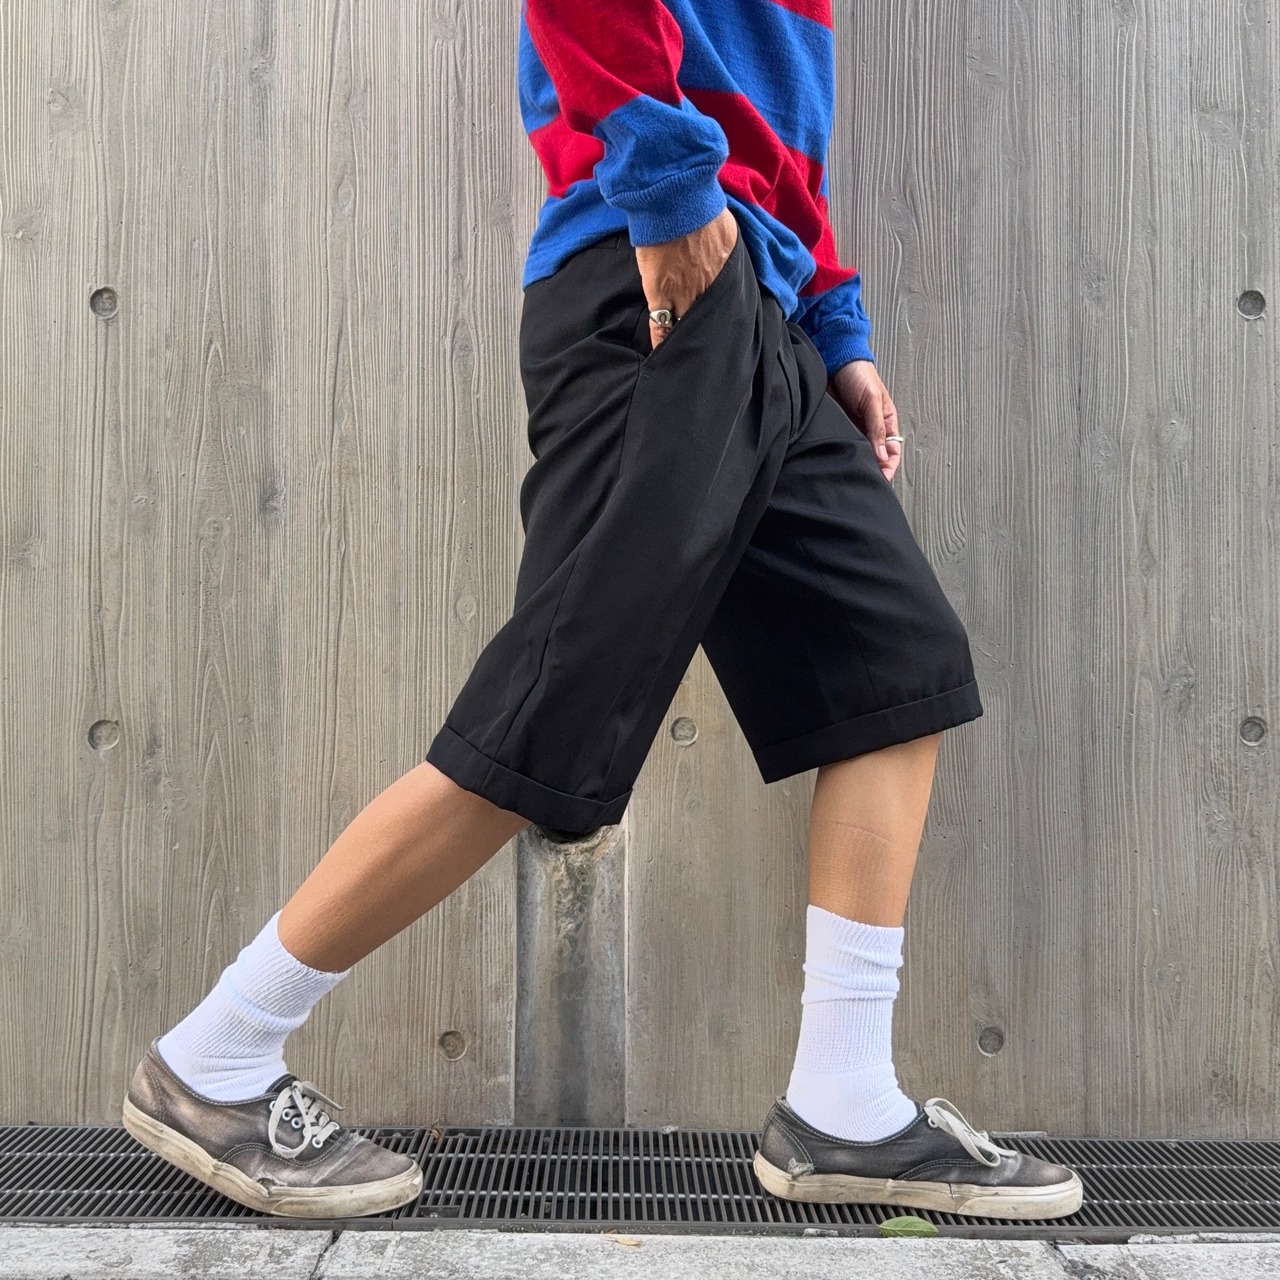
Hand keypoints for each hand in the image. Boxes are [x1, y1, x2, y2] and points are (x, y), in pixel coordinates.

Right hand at [634, 208, 738, 352]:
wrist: (672, 201)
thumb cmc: (698, 207)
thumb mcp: (726, 228)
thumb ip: (728, 246)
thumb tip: (728, 249)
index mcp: (724, 271)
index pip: (727, 303)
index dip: (724, 318)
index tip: (726, 330)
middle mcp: (707, 287)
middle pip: (710, 318)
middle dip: (709, 333)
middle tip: (709, 351)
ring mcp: (682, 292)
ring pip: (686, 325)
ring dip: (686, 339)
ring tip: (684, 356)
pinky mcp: (659, 293)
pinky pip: (660, 325)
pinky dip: (661, 340)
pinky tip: (661, 353)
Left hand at [828, 359, 901, 481]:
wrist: (835, 360)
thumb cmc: (858, 374)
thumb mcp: (872, 400)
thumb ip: (877, 428)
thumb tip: (882, 455)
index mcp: (886, 421)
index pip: (892, 451)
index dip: (889, 467)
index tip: (882, 480)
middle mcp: (871, 428)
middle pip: (875, 456)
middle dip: (872, 469)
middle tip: (864, 482)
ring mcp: (853, 428)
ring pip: (858, 452)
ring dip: (855, 463)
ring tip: (850, 475)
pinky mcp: (838, 426)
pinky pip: (841, 444)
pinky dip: (840, 453)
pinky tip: (837, 461)